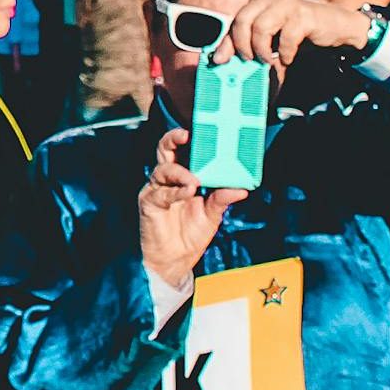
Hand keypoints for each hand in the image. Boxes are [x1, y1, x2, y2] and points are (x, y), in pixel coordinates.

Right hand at [139, 129, 246, 287]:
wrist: (174, 261)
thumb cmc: (190, 235)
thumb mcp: (212, 215)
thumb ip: (222, 200)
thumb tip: (241, 188)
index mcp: (184, 177)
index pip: (184, 151)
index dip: (190, 139)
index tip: (202, 129)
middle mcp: (168, 180)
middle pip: (165, 151)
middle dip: (173, 139)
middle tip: (186, 134)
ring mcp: (156, 190)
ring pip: (162, 170)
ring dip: (179, 172)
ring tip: (194, 180)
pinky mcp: (148, 203)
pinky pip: (160, 193)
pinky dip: (175, 192)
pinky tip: (187, 193)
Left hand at [213, 0, 372, 65]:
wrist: (339, 26)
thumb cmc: (301, 31)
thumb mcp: (271, 36)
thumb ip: (248, 41)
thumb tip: (220, 58)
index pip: (236, 19)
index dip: (227, 42)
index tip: (220, 60)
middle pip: (243, 21)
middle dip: (242, 45)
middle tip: (251, 60)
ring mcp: (289, 2)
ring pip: (260, 28)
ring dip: (262, 50)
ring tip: (270, 59)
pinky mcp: (304, 14)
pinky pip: (286, 37)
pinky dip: (285, 52)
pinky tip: (288, 57)